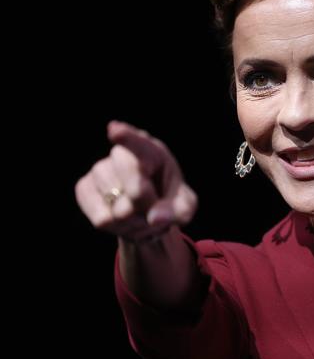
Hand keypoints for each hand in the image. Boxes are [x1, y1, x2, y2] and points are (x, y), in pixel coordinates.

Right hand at [75, 120, 197, 242]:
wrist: (146, 213)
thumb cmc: (170, 203)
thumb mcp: (184, 207)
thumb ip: (178, 211)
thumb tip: (155, 218)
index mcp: (153, 151)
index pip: (139, 143)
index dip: (126, 136)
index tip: (115, 130)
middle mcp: (122, 154)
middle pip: (136, 190)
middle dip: (150, 209)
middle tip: (156, 210)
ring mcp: (100, 169)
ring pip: (119, 211)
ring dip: (135, 222)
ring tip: (140, 215)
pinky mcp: (84, 187)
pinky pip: (102, 219)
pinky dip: (117, 228)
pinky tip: (122, 218)